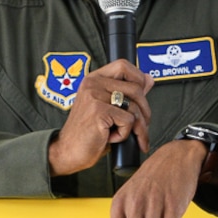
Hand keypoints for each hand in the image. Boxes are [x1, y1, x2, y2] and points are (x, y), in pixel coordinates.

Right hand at [48, 61, 152, 176]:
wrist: (68, 151)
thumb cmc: (88, 132)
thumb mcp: (108, 108)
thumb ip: (127, 92)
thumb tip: (149, 79)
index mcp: (94, 79)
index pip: (124, 66)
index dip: (139, 79)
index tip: (141, 98)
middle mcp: (93, 84)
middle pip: (136, 88)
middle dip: (144, 111)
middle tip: (141, 126)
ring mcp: (95, 96)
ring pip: (134, 106)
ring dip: (138, 127)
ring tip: (125, 135)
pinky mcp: (98, 111)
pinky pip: (128, 120)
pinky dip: (124, 134)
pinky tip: (110, 138)